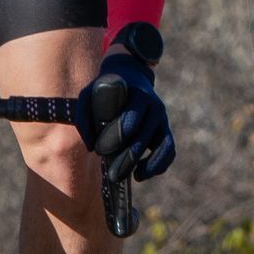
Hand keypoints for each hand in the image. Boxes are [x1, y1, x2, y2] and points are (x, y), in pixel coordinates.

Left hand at [74, 53, 174, 181]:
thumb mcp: (90, 93)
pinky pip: (169, 150)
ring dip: (149, 166)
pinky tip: (141, 174)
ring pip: (163, 146)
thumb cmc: (105, 89)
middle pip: (144, 137)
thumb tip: (91, 147)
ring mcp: (162, 119)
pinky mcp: (164, 130)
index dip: (116, 137)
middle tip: (112, 175)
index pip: (131, 118)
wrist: (129, 76)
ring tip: (134, 177)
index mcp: (137, 95)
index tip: (100, 151)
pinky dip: (159, 165)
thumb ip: (85, 116)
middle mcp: (154, 106)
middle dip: (128, 159)